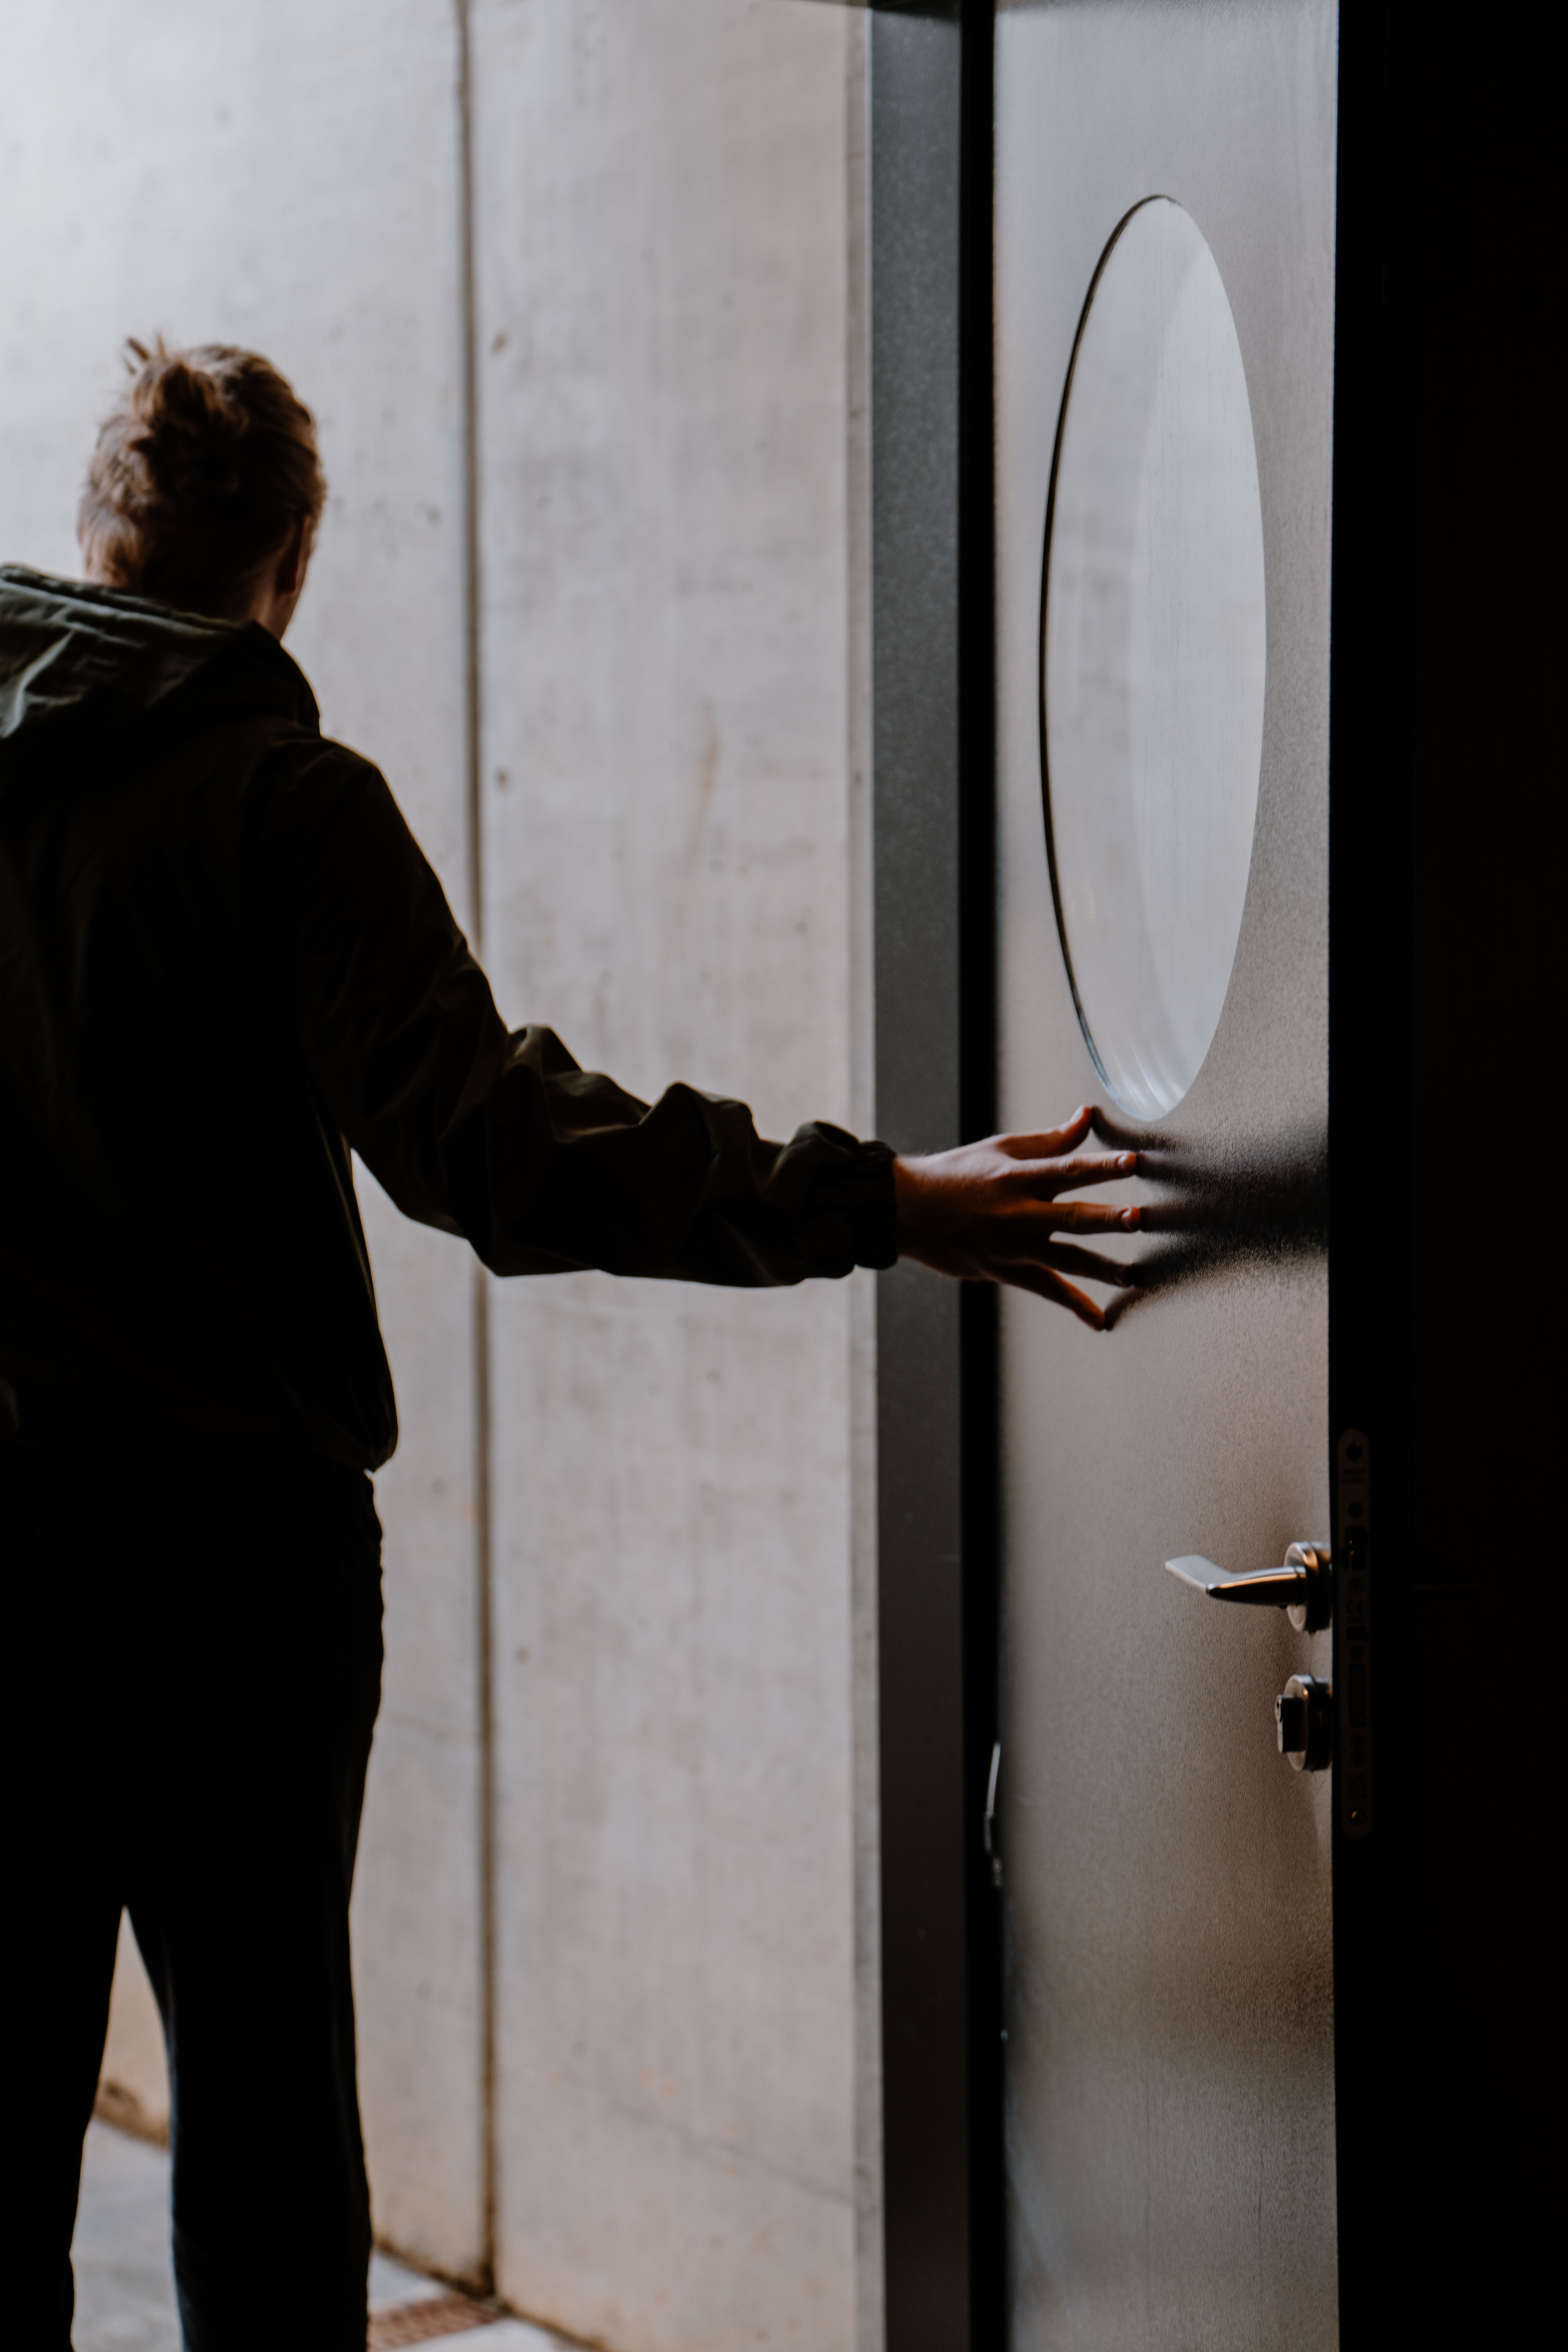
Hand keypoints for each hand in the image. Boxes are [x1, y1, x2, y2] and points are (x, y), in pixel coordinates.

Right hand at [894, 1106, 1141, 1329]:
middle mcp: (1017, 1213)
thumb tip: (1087, 1116)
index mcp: (1017, 1177)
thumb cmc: (957, 1174)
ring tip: (1131, 1275)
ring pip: (1064, 1258)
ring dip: (1100, 1267)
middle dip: (1106, 1218)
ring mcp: (1013, 1246)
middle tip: (1138, 1219)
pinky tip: (1099, 1320)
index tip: (1135, 1162)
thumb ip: (1051, 1140)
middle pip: (1070, 1217)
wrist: (909, 1212)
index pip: (1068, 1169)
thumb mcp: (1002, 1149)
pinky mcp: (1007, 1271)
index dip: (1102, 1167)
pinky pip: (1047, 1290)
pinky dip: (1074, 1306)